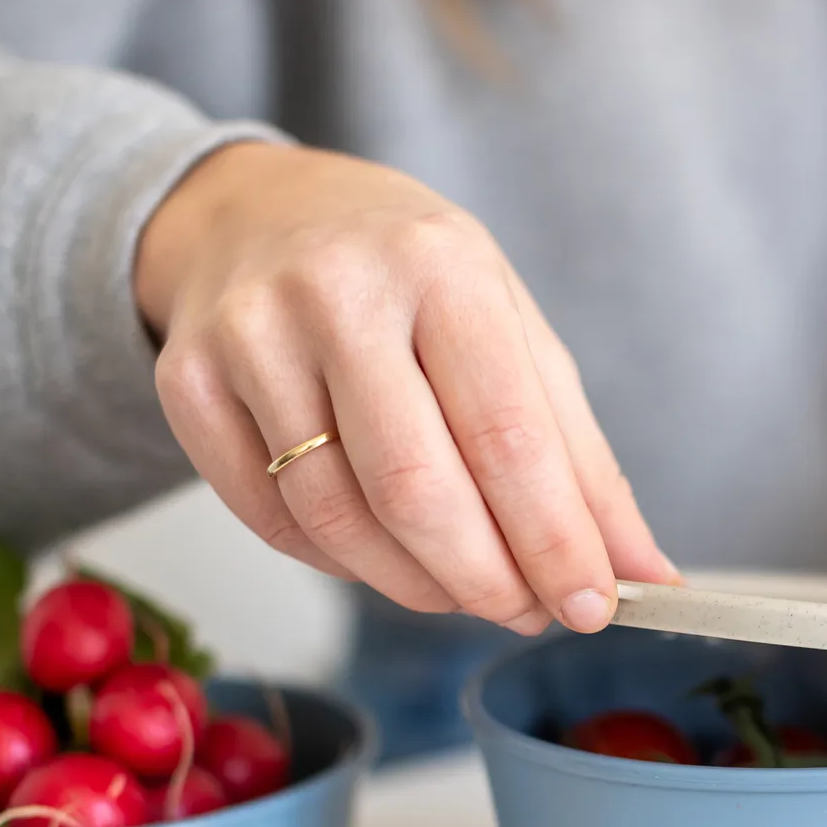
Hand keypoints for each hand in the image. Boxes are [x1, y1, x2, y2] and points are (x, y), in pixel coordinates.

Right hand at [134, 142, 677, 634]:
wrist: (254, 212)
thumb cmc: (405, 277)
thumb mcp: (511, 330)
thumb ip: (579, 456)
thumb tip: (641, 571)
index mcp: (442, 268)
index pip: (508, 439)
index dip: (555, 543)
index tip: (592, 607)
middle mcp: (337, 293)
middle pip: (418, 492)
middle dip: (487, 582)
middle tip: (528, 613)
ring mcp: (250, 338)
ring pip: (339, 521)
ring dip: (417, 585)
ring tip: (463, 587)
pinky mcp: (185, 384)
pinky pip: (274, 521)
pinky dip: (342, 564)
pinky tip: (382, 551)